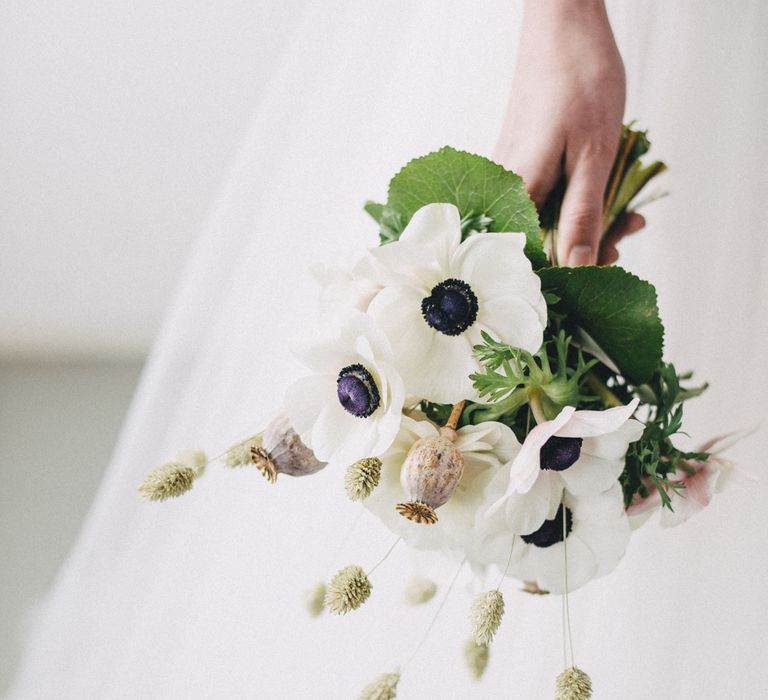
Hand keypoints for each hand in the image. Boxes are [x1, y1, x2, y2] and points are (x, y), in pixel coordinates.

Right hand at [494, 0, 643, 265]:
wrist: (563, 26)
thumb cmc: (580, 82)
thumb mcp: (594, 157)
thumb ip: (584, 217)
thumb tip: (578, 268)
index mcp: (518, 191)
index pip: (531, 257)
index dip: (567, 271)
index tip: (605, 266)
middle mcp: (504, 189)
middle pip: (540, 241)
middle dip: (587, 244)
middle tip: (628, 233)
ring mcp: (508, 175)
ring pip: (546, 219)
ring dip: (589, 221)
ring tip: (629, 214)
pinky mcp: (519, 164)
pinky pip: (546, 197)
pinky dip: (578, 200)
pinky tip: (607, 193)